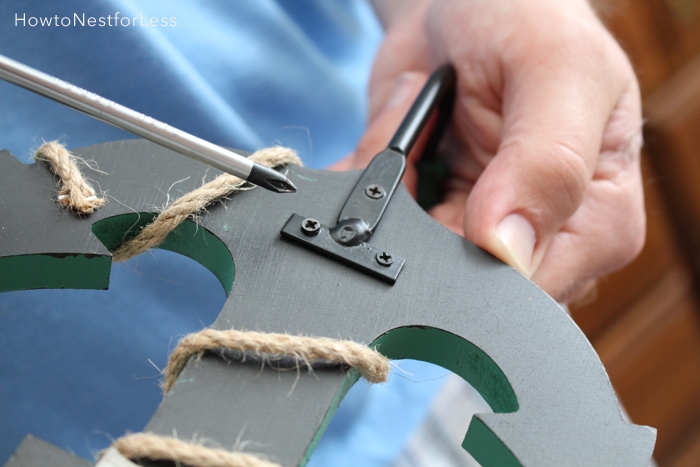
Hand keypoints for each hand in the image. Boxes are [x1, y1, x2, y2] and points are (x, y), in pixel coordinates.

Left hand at [335, 0, 644, 302]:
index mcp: (597, 220)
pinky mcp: (430, 219)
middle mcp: (540, 240)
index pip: (534, 292)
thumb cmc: (527, 21)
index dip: (474, 268)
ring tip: (415, 132)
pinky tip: (391, 138)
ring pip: (410, 262)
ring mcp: (478, 233)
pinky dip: (363, 187)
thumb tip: (511, 253)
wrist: (463, 6)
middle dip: (422, 226)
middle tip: (423, 154)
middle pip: (465, 288)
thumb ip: (549, 163)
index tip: (442, 208)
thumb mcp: (557, 70)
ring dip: (388, 200)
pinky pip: (376, 231)